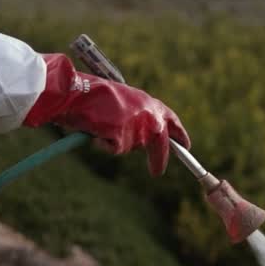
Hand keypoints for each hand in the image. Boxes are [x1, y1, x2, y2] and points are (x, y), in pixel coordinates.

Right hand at [23, 53, 190, 175]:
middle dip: (158, 160)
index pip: (172, 121)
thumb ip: (137, 114)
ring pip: (130, 147)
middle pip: (159, 145)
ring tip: (102, 124)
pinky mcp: (123, 139)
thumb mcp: (124, 99)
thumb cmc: (96, 92)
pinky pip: (113, 149)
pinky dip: (104, 145)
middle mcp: (150, 118)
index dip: (179, 134)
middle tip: (157, 172)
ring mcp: (138, 130)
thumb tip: (143, 135)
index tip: (185, 145)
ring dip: (118, 142)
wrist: (79, 92)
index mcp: (151, 103)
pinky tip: (97, 131)